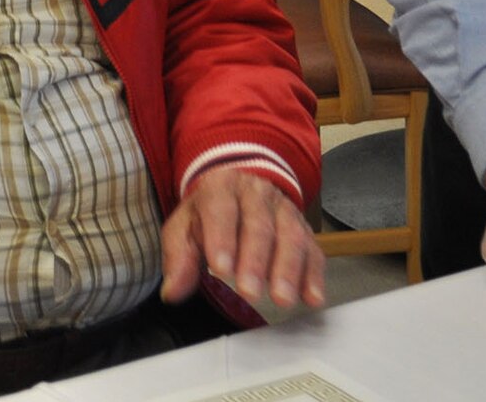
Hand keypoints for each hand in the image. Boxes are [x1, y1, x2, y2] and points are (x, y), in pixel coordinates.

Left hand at [161, 166, 324, 310]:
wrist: (240, 188)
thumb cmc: (208, 213)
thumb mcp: (184, 227)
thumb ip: (179, 258)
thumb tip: (172, 291)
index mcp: (221, 187)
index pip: (221, 209)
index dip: (222, 239)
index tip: (221, 270)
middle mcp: (257, 193)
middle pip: (258, 225)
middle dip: (256, 261)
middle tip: (250, 292)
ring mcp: (284, 209)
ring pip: (290, 236)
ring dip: (288, 270)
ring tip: (282, 299)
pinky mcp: (304, 228)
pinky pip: (313, 250)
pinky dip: (314, 275)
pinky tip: (312, 298)